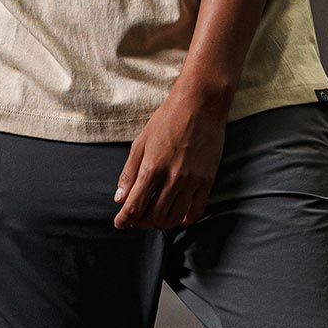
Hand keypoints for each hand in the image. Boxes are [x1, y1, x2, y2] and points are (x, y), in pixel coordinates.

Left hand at [112, 94, 225, 229]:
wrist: (201, 104)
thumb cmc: (167, 120)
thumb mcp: (141, 142)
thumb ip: (129, 173)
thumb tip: (119, 199)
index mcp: (152, 167)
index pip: (134, 206)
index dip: (124, 220)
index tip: (120, 223)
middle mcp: (173, 178)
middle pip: (154, 217)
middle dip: (141, 222)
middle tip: (136, 218)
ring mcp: (192, 181)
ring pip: (174, 218)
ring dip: (160, 223)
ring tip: (154, 217)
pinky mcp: (208, 180)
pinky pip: (196, 212)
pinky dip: (183, 219)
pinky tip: (176, 214)